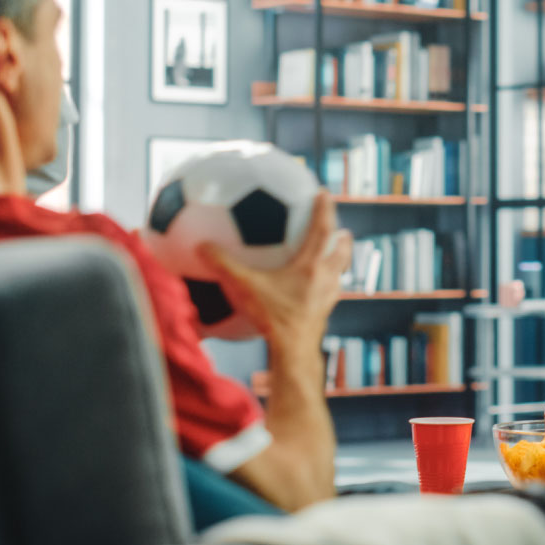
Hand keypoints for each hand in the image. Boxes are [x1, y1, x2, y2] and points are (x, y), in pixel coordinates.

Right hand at [198, 192, 352, 353]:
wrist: (293, 352)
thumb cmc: (273, 317)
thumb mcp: (245, 287)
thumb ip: (224, 265)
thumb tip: (202, 245)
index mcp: (312, 265)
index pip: (324, 229)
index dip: (325, 209)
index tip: (325, 192)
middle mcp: (326, 278)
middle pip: (342, 250)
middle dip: (342, 237)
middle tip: (339, 228)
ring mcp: (329, 297)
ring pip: (340, 272)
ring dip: (336, 261)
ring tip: (327, 257)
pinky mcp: (324, 313)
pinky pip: (329, 292)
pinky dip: (324, 284)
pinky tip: (309, 290)